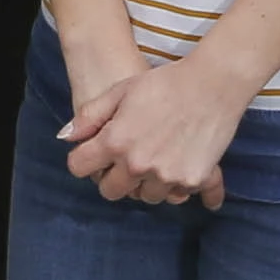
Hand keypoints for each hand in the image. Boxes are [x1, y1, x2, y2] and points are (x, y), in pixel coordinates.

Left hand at [61, 52, 242, 209]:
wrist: (213, 83)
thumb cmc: (164, 82)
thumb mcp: (120, 90)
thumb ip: (90, 116)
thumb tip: (66, 137)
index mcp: (115, 142)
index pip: (80, 168)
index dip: (85, 159)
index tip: (95, 154)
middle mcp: (138, 165)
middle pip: (112, 191)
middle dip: (115, 179)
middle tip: (127, 160)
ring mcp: (167, 175)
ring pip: (146, 196)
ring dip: (148, 183)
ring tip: (158, 159)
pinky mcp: (193, 180)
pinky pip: (180, 195)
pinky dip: (180, 186)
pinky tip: (182, 171)